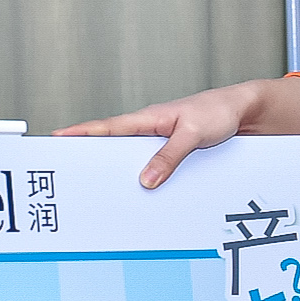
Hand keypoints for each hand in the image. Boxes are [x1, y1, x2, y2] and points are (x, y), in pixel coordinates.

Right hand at [58, 79, 299, 189]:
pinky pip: (148, 163)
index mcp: (148, 118)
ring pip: (128, 156)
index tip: (56, 138)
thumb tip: (146, 179)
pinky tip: (136, 189)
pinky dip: (140, 174)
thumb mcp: (194, 135)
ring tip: (92, 186)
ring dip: (113, 168)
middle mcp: (149, 128)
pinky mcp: (170, 149)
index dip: (80, 133)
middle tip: (62, 169)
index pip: (107, 127)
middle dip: (86, 153)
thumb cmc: (218, 112)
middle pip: (110, 143)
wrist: (243, 111)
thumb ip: (169, 156)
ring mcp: (158, 139)